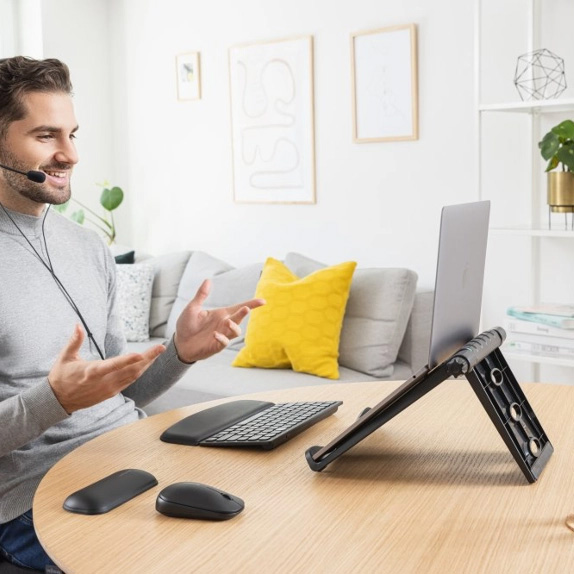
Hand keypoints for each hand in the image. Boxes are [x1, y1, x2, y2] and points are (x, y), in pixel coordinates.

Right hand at [48, 324, 165, 412]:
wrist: (58, 401)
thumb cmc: (61, 377)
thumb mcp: (65, 358)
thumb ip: (74, 341)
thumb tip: (78, 325)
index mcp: (91, 372)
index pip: (113, 365)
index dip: (127, 360)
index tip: (140, 353)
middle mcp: (103, 382)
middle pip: (130, 370)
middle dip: (147, 358)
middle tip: (160, 347)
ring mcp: (109, 389)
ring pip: (133, 376)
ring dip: (146, 364)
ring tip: (157, 352)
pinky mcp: (112, 393)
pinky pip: (130, 381)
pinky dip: (140, 371)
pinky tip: (147, 363)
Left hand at [173, 278, 264, 363]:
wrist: (179, 343)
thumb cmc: (186, 325)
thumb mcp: (193, 308)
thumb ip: (201, 295)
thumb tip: (208, 280)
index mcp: (221, 314)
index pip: (239, 307)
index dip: (252, 304)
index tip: (263, 301)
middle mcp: (224, 324)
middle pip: (239, 318)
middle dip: (243, 313)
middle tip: (246, 308)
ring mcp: (222, 335)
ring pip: (235, 331)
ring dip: (234, 326)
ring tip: (227, 322)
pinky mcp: (216, 346)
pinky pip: (224, 342)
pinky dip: (222, 338)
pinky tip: (214, 334)